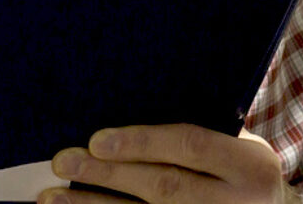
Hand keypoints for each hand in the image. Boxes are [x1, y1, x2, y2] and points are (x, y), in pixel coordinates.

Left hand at [41, 125, 298, 203]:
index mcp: (250, 165)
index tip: (96, 140)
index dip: (142, 142)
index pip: (190, 147)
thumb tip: (128, 107)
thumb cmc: (246, 172)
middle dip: (107, 176)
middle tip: (63, 161)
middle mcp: (235, 202)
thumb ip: (202, 133)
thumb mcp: (242, 146)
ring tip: (51, 198)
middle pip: (162, 189)